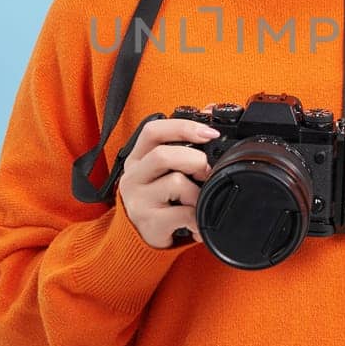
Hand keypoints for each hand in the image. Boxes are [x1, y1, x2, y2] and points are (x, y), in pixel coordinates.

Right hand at [117, 118, 220, 248]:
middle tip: (206, 172)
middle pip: (164, 155)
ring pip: (176, 183)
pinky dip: (198, 219)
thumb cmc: (159, 197)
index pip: (153, 131)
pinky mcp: (149, 222)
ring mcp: (138, 200)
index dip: (182, 127)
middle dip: (194, 160)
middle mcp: (134, 176)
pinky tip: (197, 224)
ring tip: (198, 202)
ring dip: (197, 193)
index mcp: (138, 157)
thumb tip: (210, 108)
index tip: (210, 133)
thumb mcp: (164, 168)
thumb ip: (183, 140)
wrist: (140, 237)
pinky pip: (183, 214)